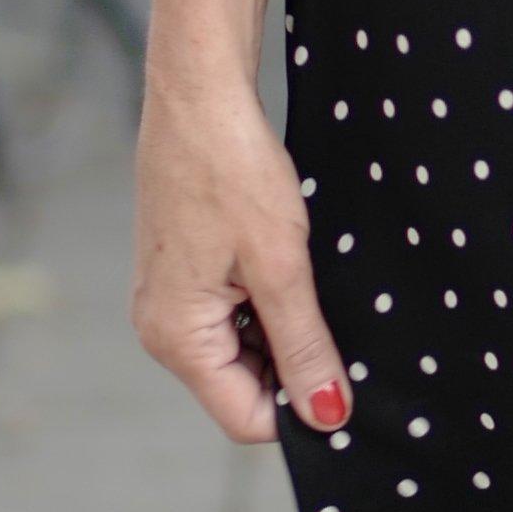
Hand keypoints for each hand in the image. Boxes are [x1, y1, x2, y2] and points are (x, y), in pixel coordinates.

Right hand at [133, 57, 350, 445]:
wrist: (199, 94)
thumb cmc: (232, 170)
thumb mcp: (282, 267)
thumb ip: (304, 347)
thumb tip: (326, 417)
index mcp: (176, 337)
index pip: (248, 417)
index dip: (303, 408)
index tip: (351, 379)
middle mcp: (161, 329)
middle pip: (242, 389)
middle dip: (295, 370)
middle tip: (342, 327)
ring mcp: (168, 301)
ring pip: (241, 353)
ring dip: (285, 334)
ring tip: (315, 287)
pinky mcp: (181, 274)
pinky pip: (230, 318)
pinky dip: (267, 308)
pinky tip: (292, 271)